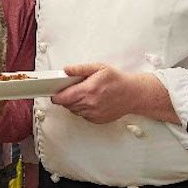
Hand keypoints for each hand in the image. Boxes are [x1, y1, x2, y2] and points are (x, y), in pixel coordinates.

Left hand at [51, 63, 177, 123]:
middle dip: (66, 97)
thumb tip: (66, 70)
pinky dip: (83, 109)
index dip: (56, 95)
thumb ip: (80, 69)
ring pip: (74, 111)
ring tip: (84, 94)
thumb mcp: (98, 68)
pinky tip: (91, 101)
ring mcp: (93, 114)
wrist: (133, 94)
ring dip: (74, 103)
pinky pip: (83, 115)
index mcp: (88, 90)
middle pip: (66, 105)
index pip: (62, 98)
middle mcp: (89, 104)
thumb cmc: (117, 80)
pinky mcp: (97, 120)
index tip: (54, 92)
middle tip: (72, 89)